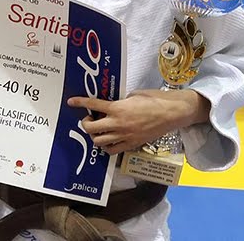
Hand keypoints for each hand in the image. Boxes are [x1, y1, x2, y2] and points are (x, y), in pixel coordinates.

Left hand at [68, 89, 209, 154]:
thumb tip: (113, 104)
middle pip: (91, 128)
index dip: (80, 103)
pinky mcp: (131, 144)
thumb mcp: (134, 94)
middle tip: (89, 118)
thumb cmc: (155, 99)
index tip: (71, 102)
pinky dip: (106, 146)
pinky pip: (112, 150)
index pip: (93, 105)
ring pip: (98, 141)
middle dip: (86, 123)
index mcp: (118, 108)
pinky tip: (108, 139)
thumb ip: (121, 100)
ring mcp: (124, 136)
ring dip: (94, 135)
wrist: (171, 113)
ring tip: (98, 129)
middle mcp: (118, 124)